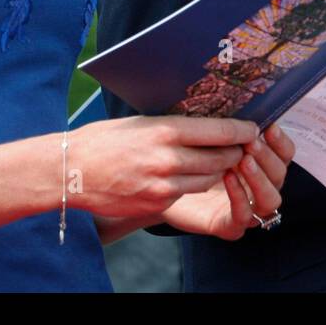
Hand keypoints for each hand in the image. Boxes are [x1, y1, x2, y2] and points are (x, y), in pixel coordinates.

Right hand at [68, 115, 258, 218]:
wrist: (72, 171)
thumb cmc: (104, 140)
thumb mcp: (140, 121)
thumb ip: (172, 124)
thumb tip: (203, 121)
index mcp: (165, 130)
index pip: (219, 131)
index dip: (242, 131)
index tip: (253, 128)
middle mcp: (168, 158)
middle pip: (221, 158)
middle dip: (235, 152)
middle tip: (242, 145)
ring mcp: (164, 185)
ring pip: (209, 178)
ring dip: (218, 170)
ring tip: (220, 159)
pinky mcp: (157, 203)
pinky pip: (188, 193)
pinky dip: (194, 183)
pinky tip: (190, 175)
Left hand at [161, 124, 294, 239]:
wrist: (160, 185)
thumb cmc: (186, 155)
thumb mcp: (208, 137)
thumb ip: (227, 128)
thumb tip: (239, 106)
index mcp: (259, 163)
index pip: (284, 154)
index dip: (281, 142)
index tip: (270, 127)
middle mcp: (258, 187)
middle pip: (280, 175)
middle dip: (268, 158)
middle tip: (251, 143)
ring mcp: (247, 208)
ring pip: (270, 200)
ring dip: (260, 179)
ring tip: (243, 161)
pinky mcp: (229, 225)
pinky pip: (244, 217)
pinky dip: (240, 197)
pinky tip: (228, 178)